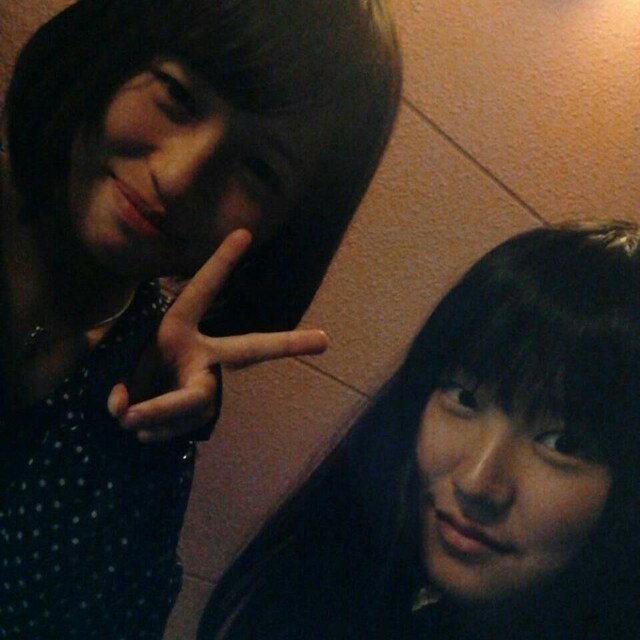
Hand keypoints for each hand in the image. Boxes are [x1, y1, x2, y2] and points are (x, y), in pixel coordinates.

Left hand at [107, 229, 327, 442]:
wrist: (132, 406)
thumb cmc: (131, 371)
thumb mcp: (118, 367)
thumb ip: (122, 390)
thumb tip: (126, 413)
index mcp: (179, 329)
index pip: (201, 292)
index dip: (219, 264)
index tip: (244, 233)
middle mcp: (205, 355)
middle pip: (250, 349)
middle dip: (287, 342)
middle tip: (324, 340)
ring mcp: (210, 385)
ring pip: (193, 402)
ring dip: (158, 414)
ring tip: (129, 420)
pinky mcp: (205, 413)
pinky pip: (185, 426)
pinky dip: (156, 430)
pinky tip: (142, 431)